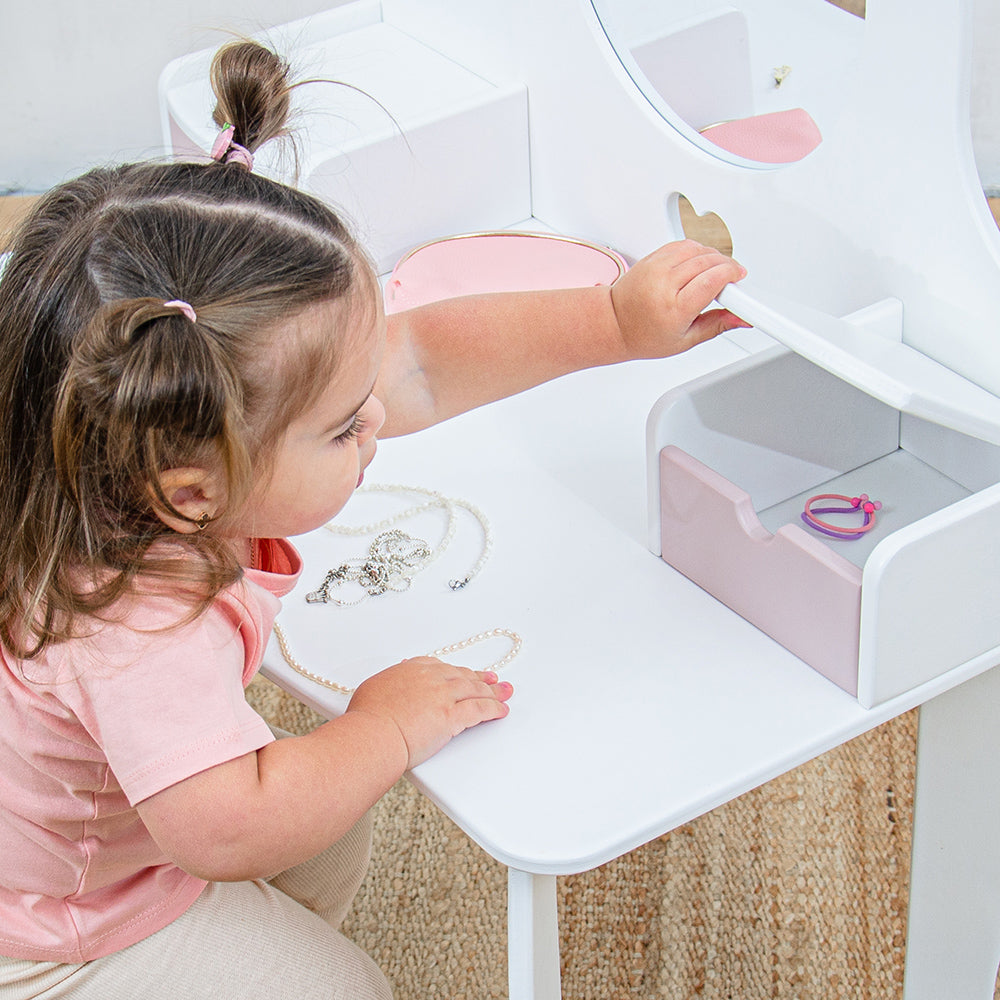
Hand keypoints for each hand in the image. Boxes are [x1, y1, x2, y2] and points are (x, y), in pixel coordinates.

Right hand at [346, 657, 512, 768]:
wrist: (371, 735)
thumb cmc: (366, 719)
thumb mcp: (372, 690)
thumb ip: (388, 685)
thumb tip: (388, 688)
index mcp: (411, 670)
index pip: (441, 667)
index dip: (457, 670)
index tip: (464, 672)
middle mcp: (430, 678)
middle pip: (462, 676)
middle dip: (480, 679)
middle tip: (493, 680)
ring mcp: (443, 696)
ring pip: (474, 690)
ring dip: (493, 692)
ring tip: (504, 693)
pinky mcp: (452, 717)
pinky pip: (479, 709)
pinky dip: (493, 709)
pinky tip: (500, 710)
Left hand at [610, 239, 749, 358]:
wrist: (614, 323)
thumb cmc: (645, 335)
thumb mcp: (686, 340)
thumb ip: (717, 325)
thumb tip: (742, 319)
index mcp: (674, 308)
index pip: (713, 281)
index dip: (733, 276)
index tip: (741, 281)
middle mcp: (664, 284)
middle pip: (709, 261)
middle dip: (727, 267)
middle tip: (731, 281)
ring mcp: (656, 267)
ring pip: (698, 249)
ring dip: (714, 257)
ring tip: (715, 274)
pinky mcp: (652, 257)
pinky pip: (683, 244)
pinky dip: (697, 251)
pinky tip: (698, 265)